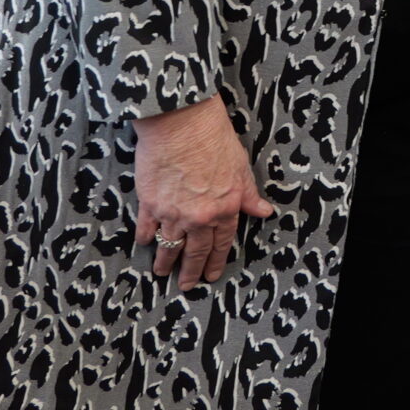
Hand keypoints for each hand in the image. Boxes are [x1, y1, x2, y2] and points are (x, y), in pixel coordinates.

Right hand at [131, 96, 271, 292]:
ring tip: (161, 272)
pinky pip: (147, 228)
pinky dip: (145, 238)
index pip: (222, 244)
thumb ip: (248, 195)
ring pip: (169, 246)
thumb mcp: (241, 168)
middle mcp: (199, 218)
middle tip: (186, 285)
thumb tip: (264, 211)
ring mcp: (172, 213)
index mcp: (225, 209)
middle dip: (190, 272)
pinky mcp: (150, 203)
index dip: (216, 261)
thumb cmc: (214, 139)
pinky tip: (145, 243)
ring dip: (165, 261)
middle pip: (194, 252)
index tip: (212, 275)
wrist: (182, 123)